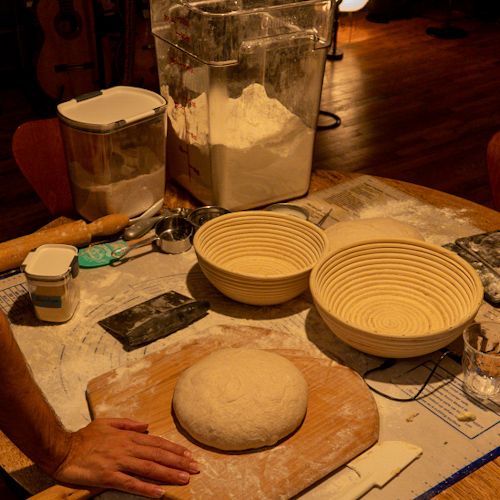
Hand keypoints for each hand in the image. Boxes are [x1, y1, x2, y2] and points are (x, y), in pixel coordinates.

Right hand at [51, 418, 198, 497]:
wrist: (62, 449)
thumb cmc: (84, 436)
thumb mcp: (108, 422)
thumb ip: (128, 424)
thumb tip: (146, 425)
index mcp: (128, 436)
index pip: (157, 443)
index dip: (174, 449)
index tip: (189, 454)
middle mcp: (127, 448)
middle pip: (158, 455)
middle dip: (179, 462)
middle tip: (196, 468)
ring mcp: (119, 462)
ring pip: (149, 468)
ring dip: (168, 474)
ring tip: (185, 479)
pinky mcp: (108, 476)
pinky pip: (131, 483)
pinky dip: (146, 488)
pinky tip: (159, 493)